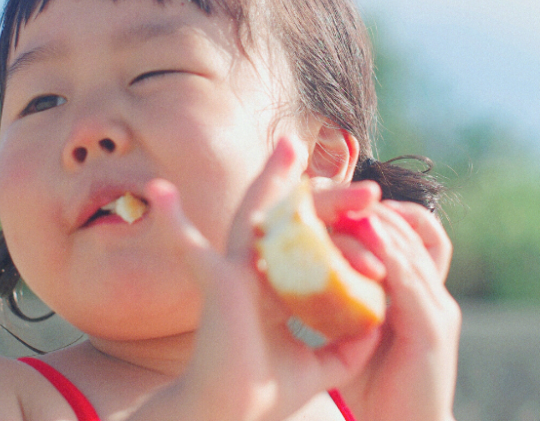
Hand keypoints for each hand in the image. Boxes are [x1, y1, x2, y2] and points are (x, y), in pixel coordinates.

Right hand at [138, 137, 380, 420]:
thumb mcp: (320, 368)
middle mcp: (255, 272)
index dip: (346, 234)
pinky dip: (175, 221)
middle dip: (331, 201)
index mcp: (279, 288)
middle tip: (369, 185)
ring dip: (274, 180)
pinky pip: (194, 245)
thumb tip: (379, 324)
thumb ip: (348, 347)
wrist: (226, 415)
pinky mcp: (216, 282)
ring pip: (259, 217)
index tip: (377, 220)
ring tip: (290, 145)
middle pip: (295, 224)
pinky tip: (160, 191)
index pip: (316, 247)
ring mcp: (232, 272)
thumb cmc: (262, 396)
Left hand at [329, 197, 461, 420]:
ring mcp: (438, 309)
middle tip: (336, 189)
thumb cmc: (376, 390)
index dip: (375, 212)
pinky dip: (387, 254)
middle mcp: (433, 294)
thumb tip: (305, 274)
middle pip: (413, 230)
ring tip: (344, 203)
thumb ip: (343, 302)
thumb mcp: (357, 335)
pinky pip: (411, 280)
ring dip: (378, 223)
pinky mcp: (433, 329)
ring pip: (410, 249)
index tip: (335, 198)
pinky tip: (362, 237)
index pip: (407, 234)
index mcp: (419, 293)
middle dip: (374, 207)